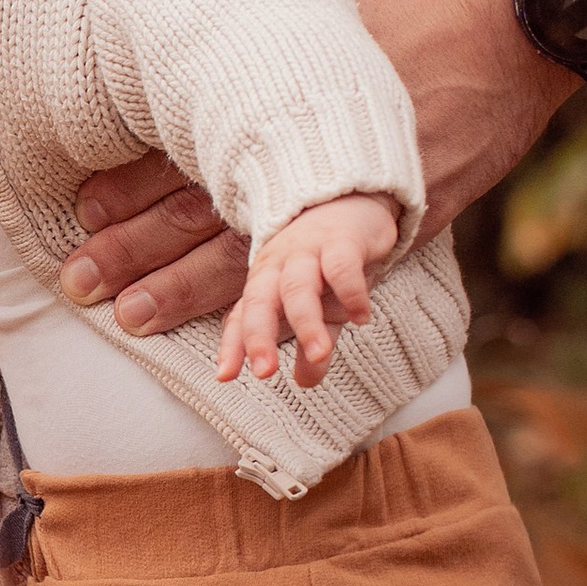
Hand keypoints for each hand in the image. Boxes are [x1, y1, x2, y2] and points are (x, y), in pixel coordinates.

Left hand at [56, 0, 571, 334]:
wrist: (532, 7)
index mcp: (285, 80)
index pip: (189, 142)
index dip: (132, 182)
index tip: (82, 208)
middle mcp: (315, 142)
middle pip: (209, 208)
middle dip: (140, 249)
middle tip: (79, 282)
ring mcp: (361, 186)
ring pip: (260, 254)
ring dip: (191, 290)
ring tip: (132, 317)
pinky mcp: (404, 216)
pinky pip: (329, 272)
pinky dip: (283, 305)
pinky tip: (243, 337)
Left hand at [218, 194, 401, 387]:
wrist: (352, 201)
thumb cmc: (327, 263)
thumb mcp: (319, 309)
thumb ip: (310, 345)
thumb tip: (304, 384)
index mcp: (264, 283)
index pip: (241, 317)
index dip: (232, 346)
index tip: (224, 376)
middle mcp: (278, 266)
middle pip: (260, 302)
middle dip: (258, 337)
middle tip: (265, 373)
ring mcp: (308, 250)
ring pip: (298, 288)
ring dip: (307, 323)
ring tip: (320, 353)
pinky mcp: (342, 239)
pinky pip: (342, 267)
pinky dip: (351, 293)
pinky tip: (361, 318)